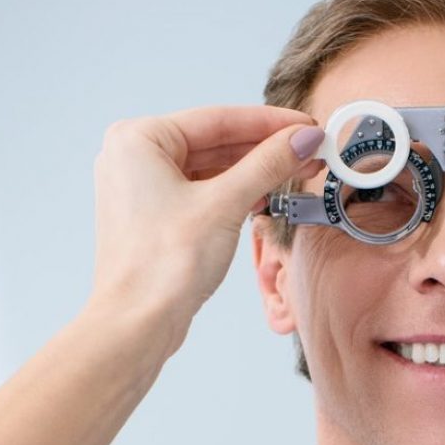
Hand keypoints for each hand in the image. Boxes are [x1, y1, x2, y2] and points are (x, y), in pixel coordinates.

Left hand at [87, 104, 323, 350]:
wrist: (138, 325)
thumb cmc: (164, 265)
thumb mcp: (225, 205)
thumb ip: (267, 165)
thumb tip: (304, 138)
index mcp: (139, 139)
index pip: (217, 120)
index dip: (269, 123)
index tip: (307, 126)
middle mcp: (134, 158)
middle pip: (214, 143)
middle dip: (264, 150)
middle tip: (310, 150)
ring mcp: (143, 190)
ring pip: (209, 170)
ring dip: (252, 173)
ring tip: (296, 172)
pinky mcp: (155, 220)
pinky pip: (201, 194)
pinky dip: (233, 195)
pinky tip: (264, 197)